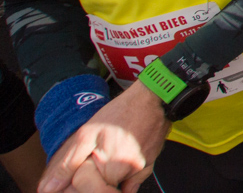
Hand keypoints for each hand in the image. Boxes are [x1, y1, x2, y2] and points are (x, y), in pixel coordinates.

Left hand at [39, 81, 169, 192]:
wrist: (154, 98)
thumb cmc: (122, 112)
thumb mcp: (87, 133)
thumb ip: (68, 163)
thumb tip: (48, 188)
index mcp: (108, 168)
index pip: (85, 191)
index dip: (77, 184)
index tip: (77, 174)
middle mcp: (126, 173)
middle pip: (102, 189)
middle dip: (93, 180)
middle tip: (95, 158)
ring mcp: (139, 171)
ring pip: (116, 186)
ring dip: (108, 177)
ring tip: (110, 153)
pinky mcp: (149, 166)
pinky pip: (132, 184)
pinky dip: (125, 179)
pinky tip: (121, 161)